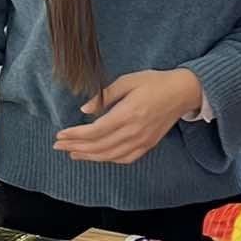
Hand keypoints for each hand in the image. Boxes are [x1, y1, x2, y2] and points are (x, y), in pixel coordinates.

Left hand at [53, 70, 202, 164]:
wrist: (182, 93)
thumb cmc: (154, 82)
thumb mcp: (127, 81)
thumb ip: (104, 96)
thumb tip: (84, 109)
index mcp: (127, 114)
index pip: (95, 131)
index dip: (75, 135)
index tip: (60, 135)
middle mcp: (134, 132)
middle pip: (99, 146)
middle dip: (76, 147)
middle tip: (58, 146)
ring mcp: (142, 141)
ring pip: (110, 155)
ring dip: (89, 156)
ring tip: (73, 153)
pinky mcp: (148, 145)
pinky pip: (125, 158)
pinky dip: (108, 159)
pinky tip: (97, 156)